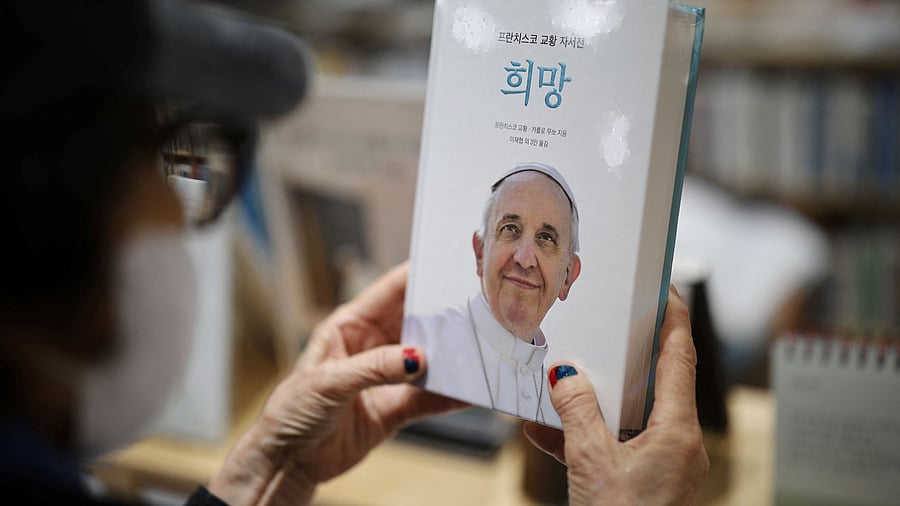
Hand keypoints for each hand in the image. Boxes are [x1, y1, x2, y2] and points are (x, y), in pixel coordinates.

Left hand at [209, 264, 466, 505]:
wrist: (287, 462)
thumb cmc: (291, 411)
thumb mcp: (328, 382)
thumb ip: (375, 368)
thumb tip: (418, 359)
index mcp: (350, 325)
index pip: (391, 290)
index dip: (419, 276)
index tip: (449, 269)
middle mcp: (372, 345)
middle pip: (416, 322)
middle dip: (444, 316)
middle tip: (475, 310)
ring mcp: (386, 377)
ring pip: (427, 359)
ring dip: (449, 356)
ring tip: (478, 349)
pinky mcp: (394, 409)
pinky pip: (428, 398)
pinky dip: (448, 395)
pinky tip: (468, 390)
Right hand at [523, 286, 708, 505]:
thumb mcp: (590, 461)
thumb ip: (576, 411)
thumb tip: (565, 373)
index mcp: (678, 432)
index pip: (680, 358)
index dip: (674, 319)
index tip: (666, 289)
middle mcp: (679, 444)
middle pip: (658, 383)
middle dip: (629, 356)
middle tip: (613, 326)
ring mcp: (665, 465)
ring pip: (631, 416)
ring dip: (597, 400)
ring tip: (566, 380)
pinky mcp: (647, 482)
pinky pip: (617, 447)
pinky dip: (587, 437)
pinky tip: (547, 433)